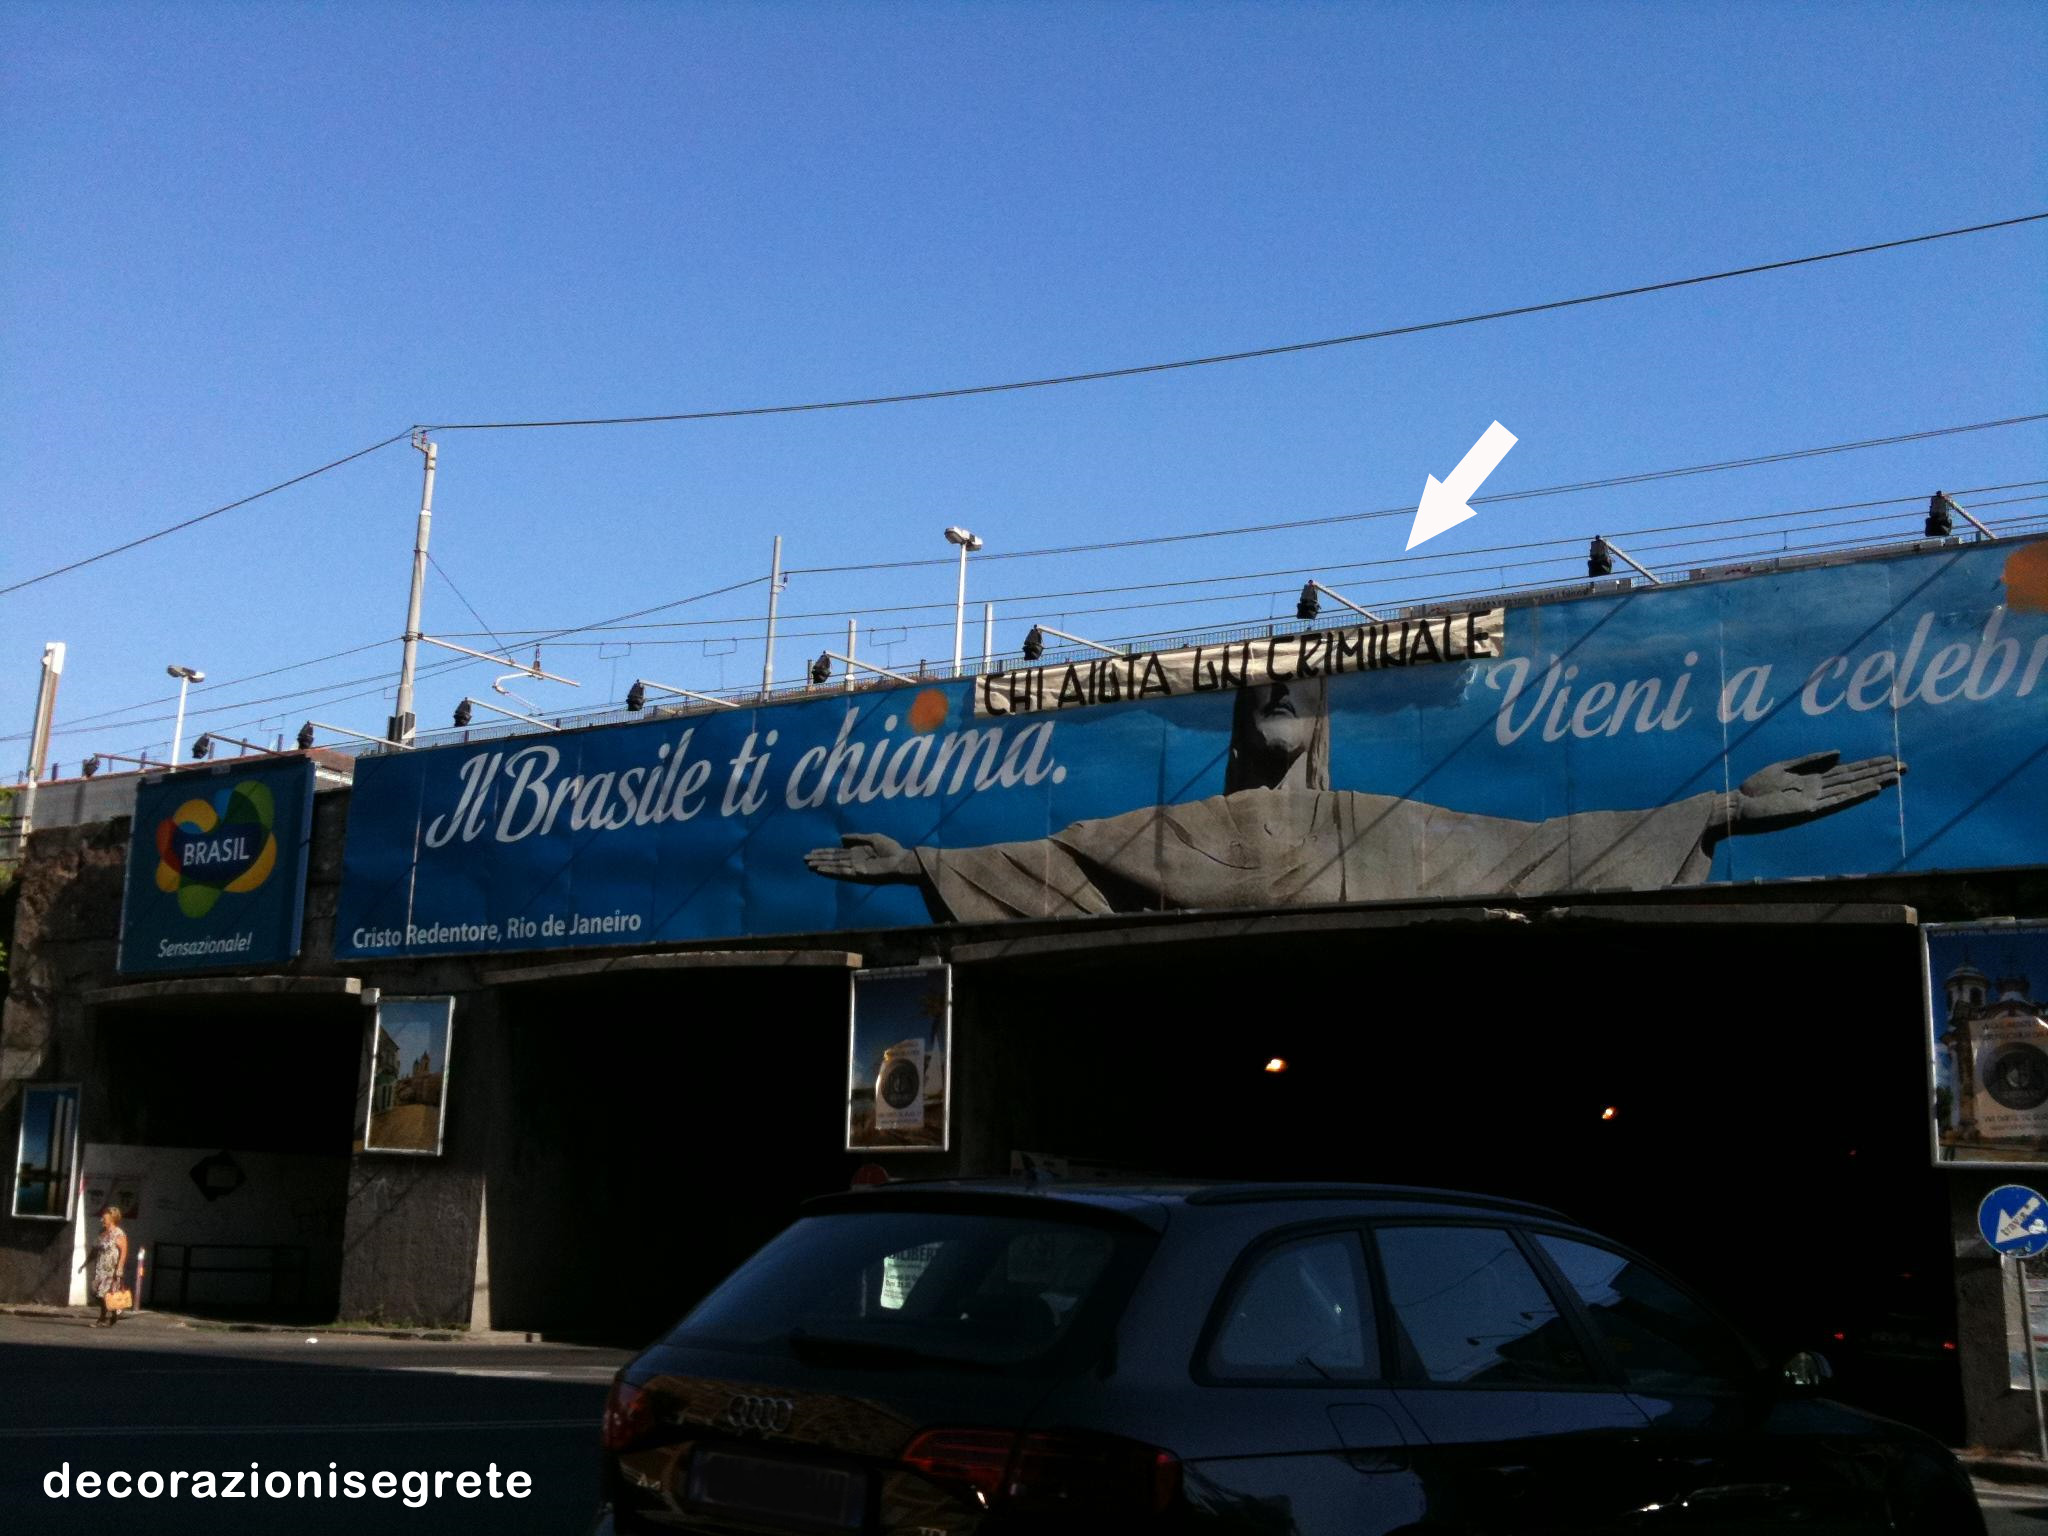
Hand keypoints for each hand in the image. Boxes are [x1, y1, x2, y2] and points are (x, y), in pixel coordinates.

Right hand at [803, 833, 919, 883]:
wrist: (901, 860)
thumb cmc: (891, 849)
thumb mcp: (873, 838)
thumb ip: (857, 837)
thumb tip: (841, 837)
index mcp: (857, 852)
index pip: (837, 852)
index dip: (824, 852)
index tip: (812, 851)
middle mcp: (853, 861)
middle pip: (832, 859)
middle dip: (819, 859)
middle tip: (805, 859)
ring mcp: (855, 868)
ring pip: (834, 866)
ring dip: (821, 865)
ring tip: (809, 864)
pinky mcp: (858, 874)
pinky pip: (842, 872)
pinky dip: (831, 871)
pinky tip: (821, 870)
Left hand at [1726, 751, 1903, 834]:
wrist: (1738, 806)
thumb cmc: (1757, 788)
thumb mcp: (1784, 767)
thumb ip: (1811, 761)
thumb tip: (1840, 753)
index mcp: (1814, 780)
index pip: (1848, 771)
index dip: (1869, 765)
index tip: (1890, 759)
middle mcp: (1820, 790)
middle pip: (1856, 779)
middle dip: (1879, 772)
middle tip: (1905, 766)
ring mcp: (1817, 801)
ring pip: (1852, 789)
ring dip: (1874, 782)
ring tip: (1895, 776)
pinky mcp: (1809, 810)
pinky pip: (1837, 802)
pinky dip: (1856, 796)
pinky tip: (1873, 790)